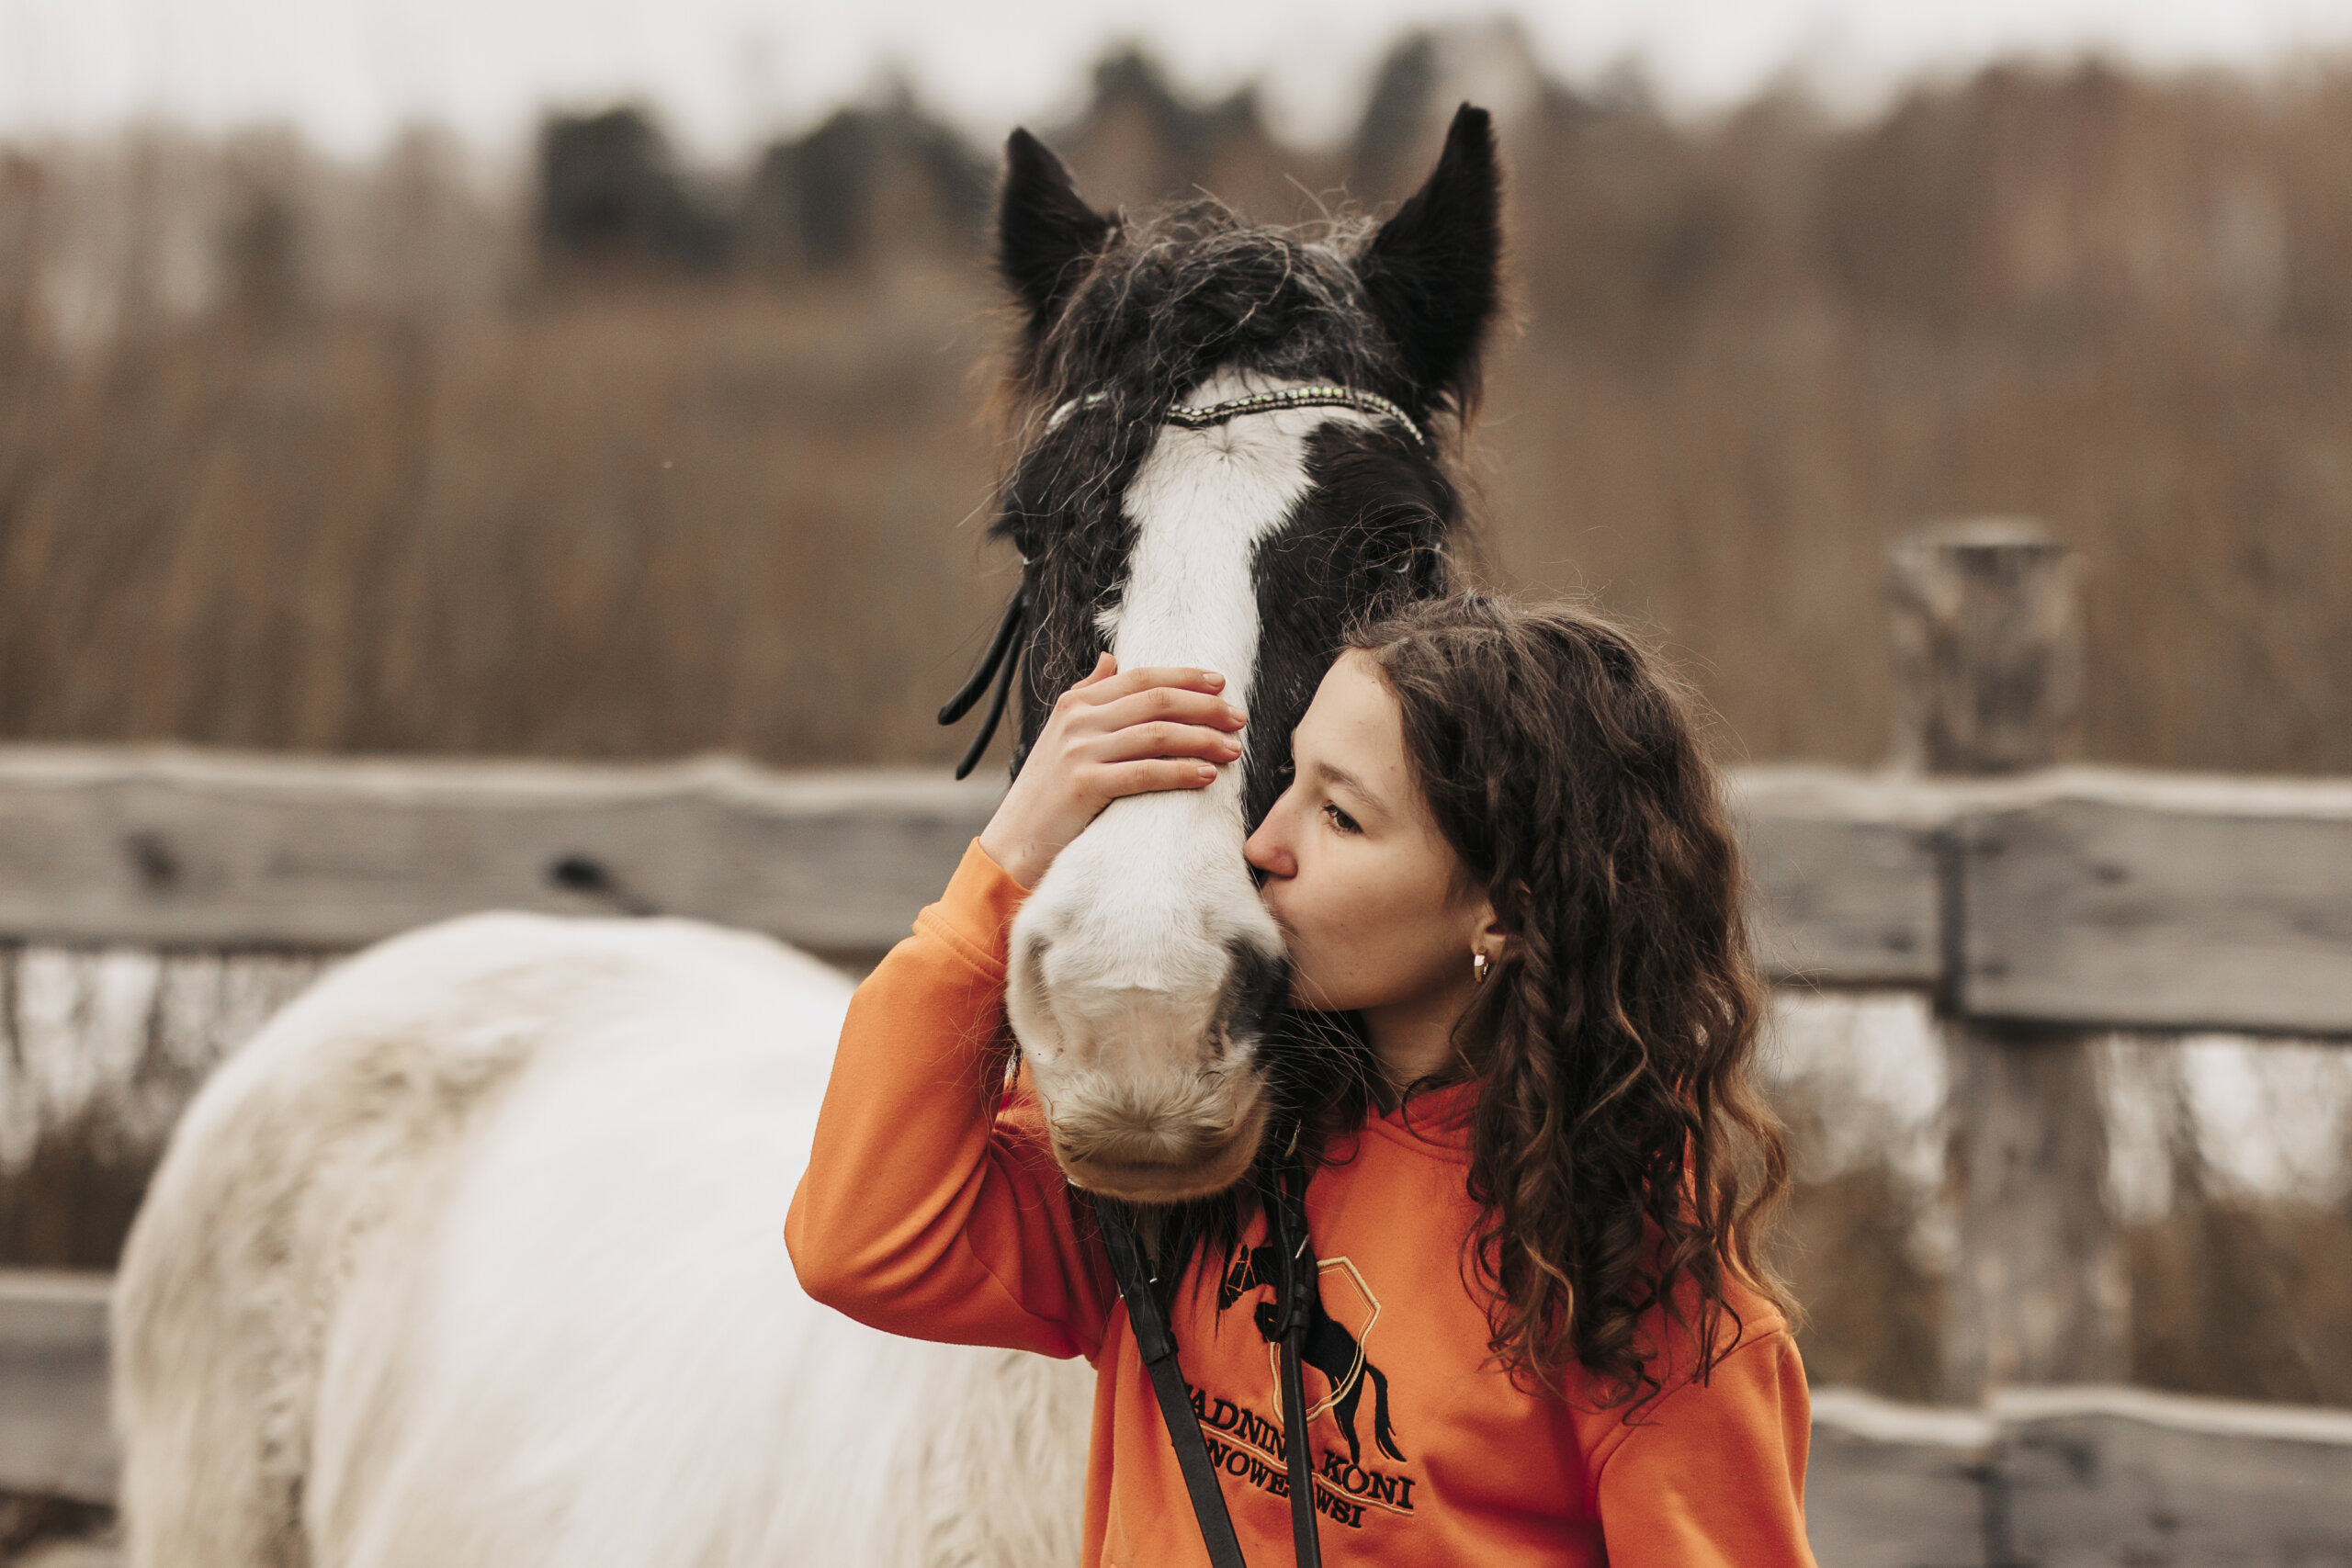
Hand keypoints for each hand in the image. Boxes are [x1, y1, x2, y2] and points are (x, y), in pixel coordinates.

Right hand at [978, 654, 1246, 889]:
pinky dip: (1181, 771)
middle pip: (1156, 700)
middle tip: (1238, 718)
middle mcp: (1078, 720)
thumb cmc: (1047, 791)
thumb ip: (1087, 693)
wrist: (1014, 841)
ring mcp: (1080, 751)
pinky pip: (1145, 773)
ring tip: (1232, 749)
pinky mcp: (1085, 785)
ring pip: (1157, 734)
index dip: (1185, 676)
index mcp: (1076, 702)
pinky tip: (1206, 775)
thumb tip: (1111, 658)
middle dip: (1205, 707)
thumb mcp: (1061, 733)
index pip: (1141, 676)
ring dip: (1202, 739)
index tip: (1221, 683)